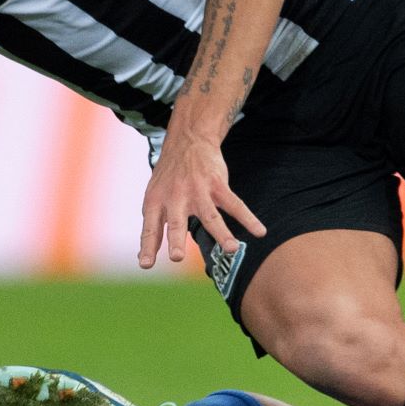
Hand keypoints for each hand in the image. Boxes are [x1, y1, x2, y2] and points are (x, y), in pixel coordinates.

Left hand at [138, 132, 265, 268]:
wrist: (188, 141)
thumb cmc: (169, 177)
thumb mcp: (153, 197)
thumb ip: (153, 227)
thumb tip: (146, 260)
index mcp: (156, 202)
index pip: (150, 228)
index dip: (147, 247)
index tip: (145, 265)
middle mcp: (175, 197)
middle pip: (176, 222)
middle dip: (176, 240)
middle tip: (177, 257)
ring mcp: (198, 191)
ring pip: (210, 216)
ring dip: (222, 233)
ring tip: (232, 249)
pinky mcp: (217, 184)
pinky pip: (235, 204)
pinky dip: (248, 219)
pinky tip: (260, 231)